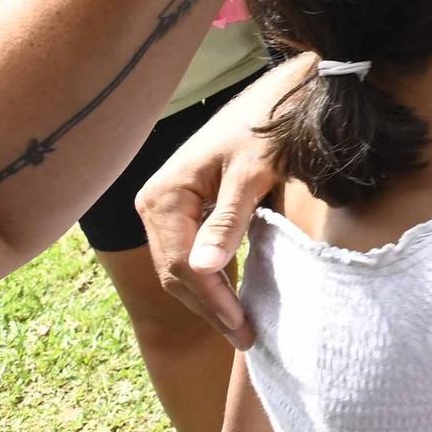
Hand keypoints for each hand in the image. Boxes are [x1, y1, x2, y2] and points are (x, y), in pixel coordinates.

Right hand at [137, 61, 296, 347]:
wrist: (277, 93)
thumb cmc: (267, 127)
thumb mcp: (253, 173)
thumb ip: (229, 219)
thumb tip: (205, 270)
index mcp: (164, 196)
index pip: (182, 265)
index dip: (213, 301)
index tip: (244, 328)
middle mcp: (154, 203)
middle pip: (176, 272)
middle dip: (209, 307)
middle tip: (245, 337)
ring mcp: (166, 206)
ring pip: (180, 267)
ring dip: (209, 297)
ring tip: (240, 327)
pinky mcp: (183, 207)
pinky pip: (189, 251)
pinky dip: (210, 276)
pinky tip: (232, 296)